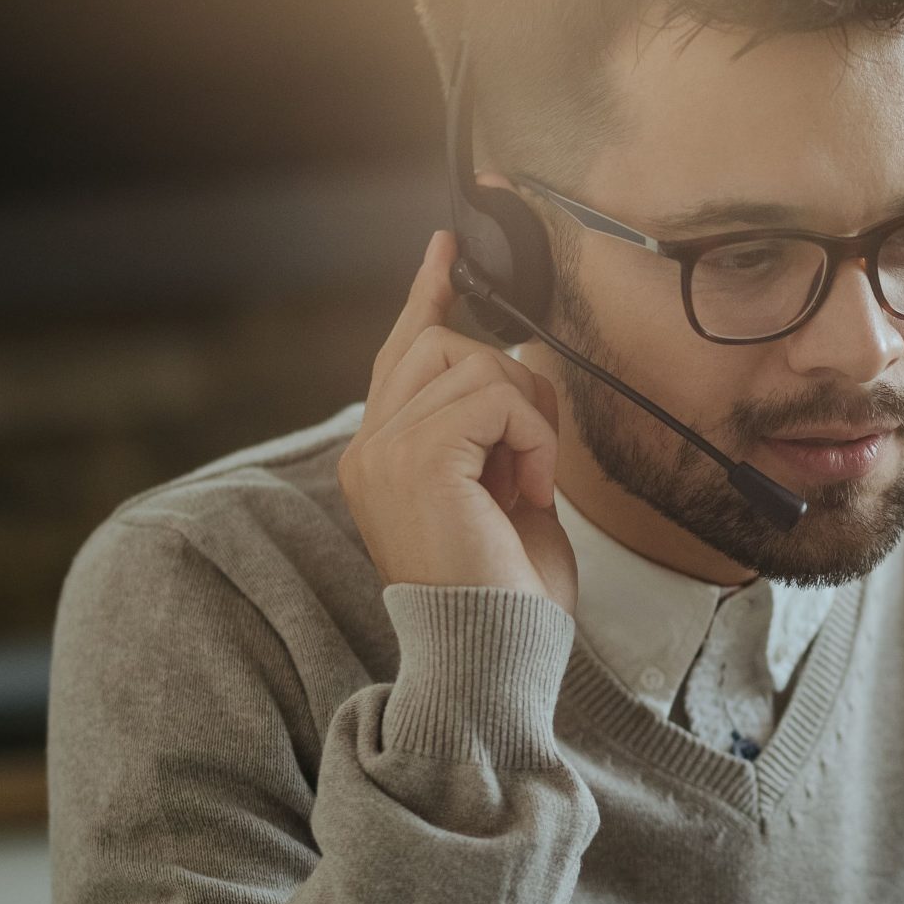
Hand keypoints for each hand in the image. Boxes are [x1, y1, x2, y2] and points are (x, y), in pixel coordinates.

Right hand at [337, 230, 576, 610]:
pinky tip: (530, 490)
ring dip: (527, 418)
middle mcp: (369, 450)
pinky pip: (495, 395)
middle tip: (529, 463)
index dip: (426, 295)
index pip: (400, 354)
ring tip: (526, 484)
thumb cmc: (506, 594)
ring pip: (475, 362)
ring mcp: (386, 451)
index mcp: (382, 458)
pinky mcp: (417, 457)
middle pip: (446, 343)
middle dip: (510, 386)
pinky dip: (533, 437)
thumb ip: (497, 431)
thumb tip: (522, 365)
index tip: (444, 248)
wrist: (497, 655)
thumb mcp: (506, 494)